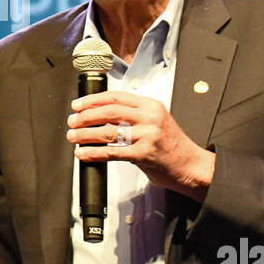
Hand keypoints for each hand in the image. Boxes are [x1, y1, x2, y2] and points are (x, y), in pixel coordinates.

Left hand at [67, 90, 215, 200]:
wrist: (190, 165)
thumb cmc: (171, 146)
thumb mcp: (155, 121)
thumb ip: (133, 115)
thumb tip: (101, 115)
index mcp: (150, 106)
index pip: (116, 97)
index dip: (93, 100)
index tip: (78, 105)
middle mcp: (149, 117)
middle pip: (108, 112)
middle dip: (85, 116)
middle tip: (72, 121)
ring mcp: (146, 136)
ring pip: (107, 132)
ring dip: (85, 135)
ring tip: (73, 137)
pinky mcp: (143, 154)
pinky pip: (112, 152)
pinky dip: (93, 153)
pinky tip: (83, 154)